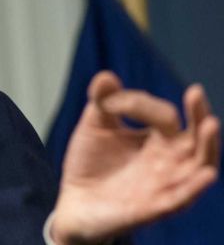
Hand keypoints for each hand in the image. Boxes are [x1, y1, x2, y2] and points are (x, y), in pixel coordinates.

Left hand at [50, 71, 219, 244]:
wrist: (74, 200)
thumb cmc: (90, 163)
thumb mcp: (94, 127)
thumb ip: (103, 103)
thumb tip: (106, 76)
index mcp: (159, 140)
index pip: (165, 116)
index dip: (141, 105)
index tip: (112, 101)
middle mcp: (169, 161)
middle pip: (197, 139)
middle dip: (200, 116)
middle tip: (196, 93)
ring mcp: (164, 185)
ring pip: (198, 167)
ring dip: (207, 146)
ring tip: (210, 124)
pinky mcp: (154, 208)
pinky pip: (180, 199)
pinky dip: (194, 187)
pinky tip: (205, 173)